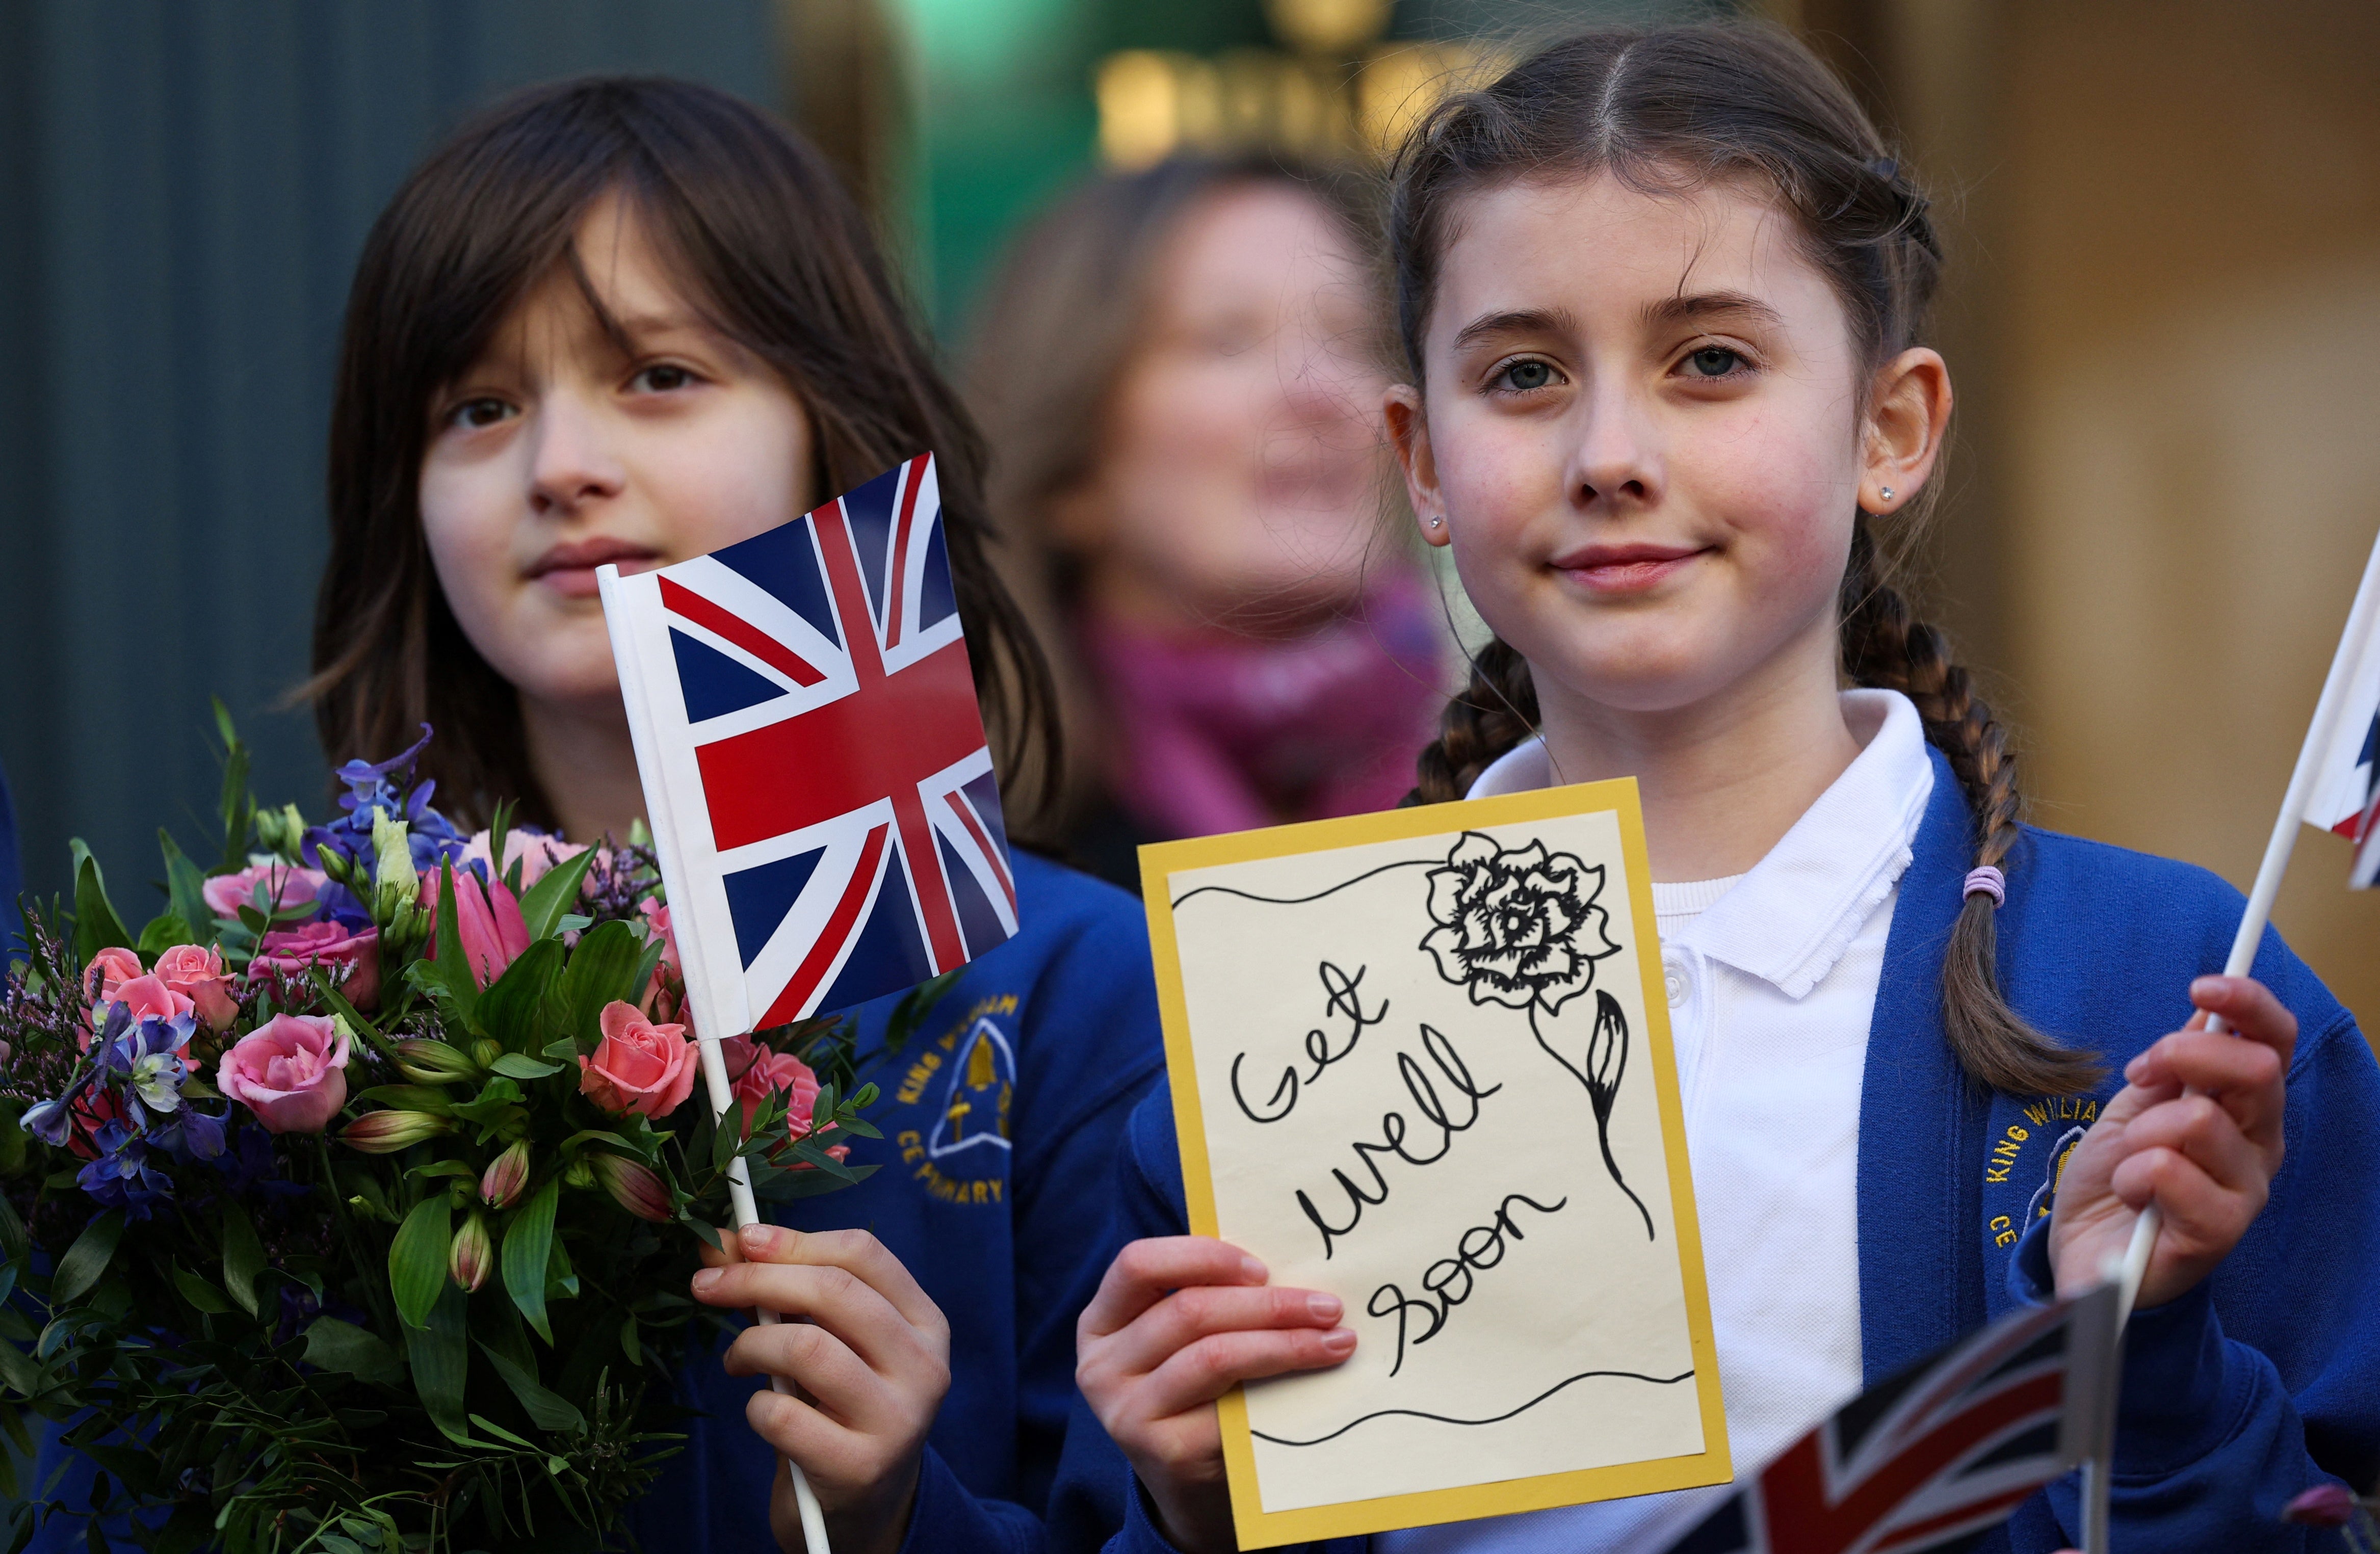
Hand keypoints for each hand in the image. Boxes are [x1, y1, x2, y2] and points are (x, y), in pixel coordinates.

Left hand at [692, 1224, 951, 1553]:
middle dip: (759, 1279)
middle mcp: (924, 1368)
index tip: (742, 1240)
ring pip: (809, 1347)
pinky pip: (784, 1415)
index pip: (864, 1255)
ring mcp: (898, 1420)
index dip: (796, 1240)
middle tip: (707, 1287)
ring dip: (753, 1344)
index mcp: (925, 1324)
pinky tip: (761, 1412)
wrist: (861, 1510)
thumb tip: (718, 1244)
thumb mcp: (828, 1343)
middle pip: (835, 1292)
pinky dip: (755, 1407)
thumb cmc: (839, 1411)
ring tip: (736, 1359)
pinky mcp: (859, 1467)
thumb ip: (784, 1291)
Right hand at [1076, 1237, 1354, 1553]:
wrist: (1190, 1489)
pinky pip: (1232, 1408)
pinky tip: (1318, 1380)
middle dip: (1268, 1303)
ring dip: (1286, 1343)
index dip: (1202, 1256)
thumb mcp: (1181, 1343)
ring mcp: (1127, 1413)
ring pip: (1214, 1355)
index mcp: (1101, 1323)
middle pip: (1187, 1311)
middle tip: (1328, 1306)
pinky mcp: (1165, 1452)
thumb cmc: (1194, 1395)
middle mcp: (1101, 1367)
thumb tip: (1288, 1262)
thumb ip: (1210, 1301)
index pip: (1136, 1264)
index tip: (1262, 1268)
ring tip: (1336, 1340)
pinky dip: (1281, 1385)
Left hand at [2048, 976, 2292, 1306]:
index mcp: (2245, 1109)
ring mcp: (2245, 1192)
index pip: (2274, 1043)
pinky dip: (2131, 1174)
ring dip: (2142, 1132)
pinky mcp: (2217, 1234)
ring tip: (2129, 1162)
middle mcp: (2260, 1147)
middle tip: (2141, 1076)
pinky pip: (2168, 1171)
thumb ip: (2176, 1064)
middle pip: (2254, 1070)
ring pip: (2199, 1120)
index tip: (2203, 987)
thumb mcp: (2138, 1105)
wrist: (2088, 1249)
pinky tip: (2131, 1195)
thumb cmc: (2117, 1176)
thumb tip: (2205, 1013)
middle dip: (2182, 1056)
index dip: (2248, 1005)